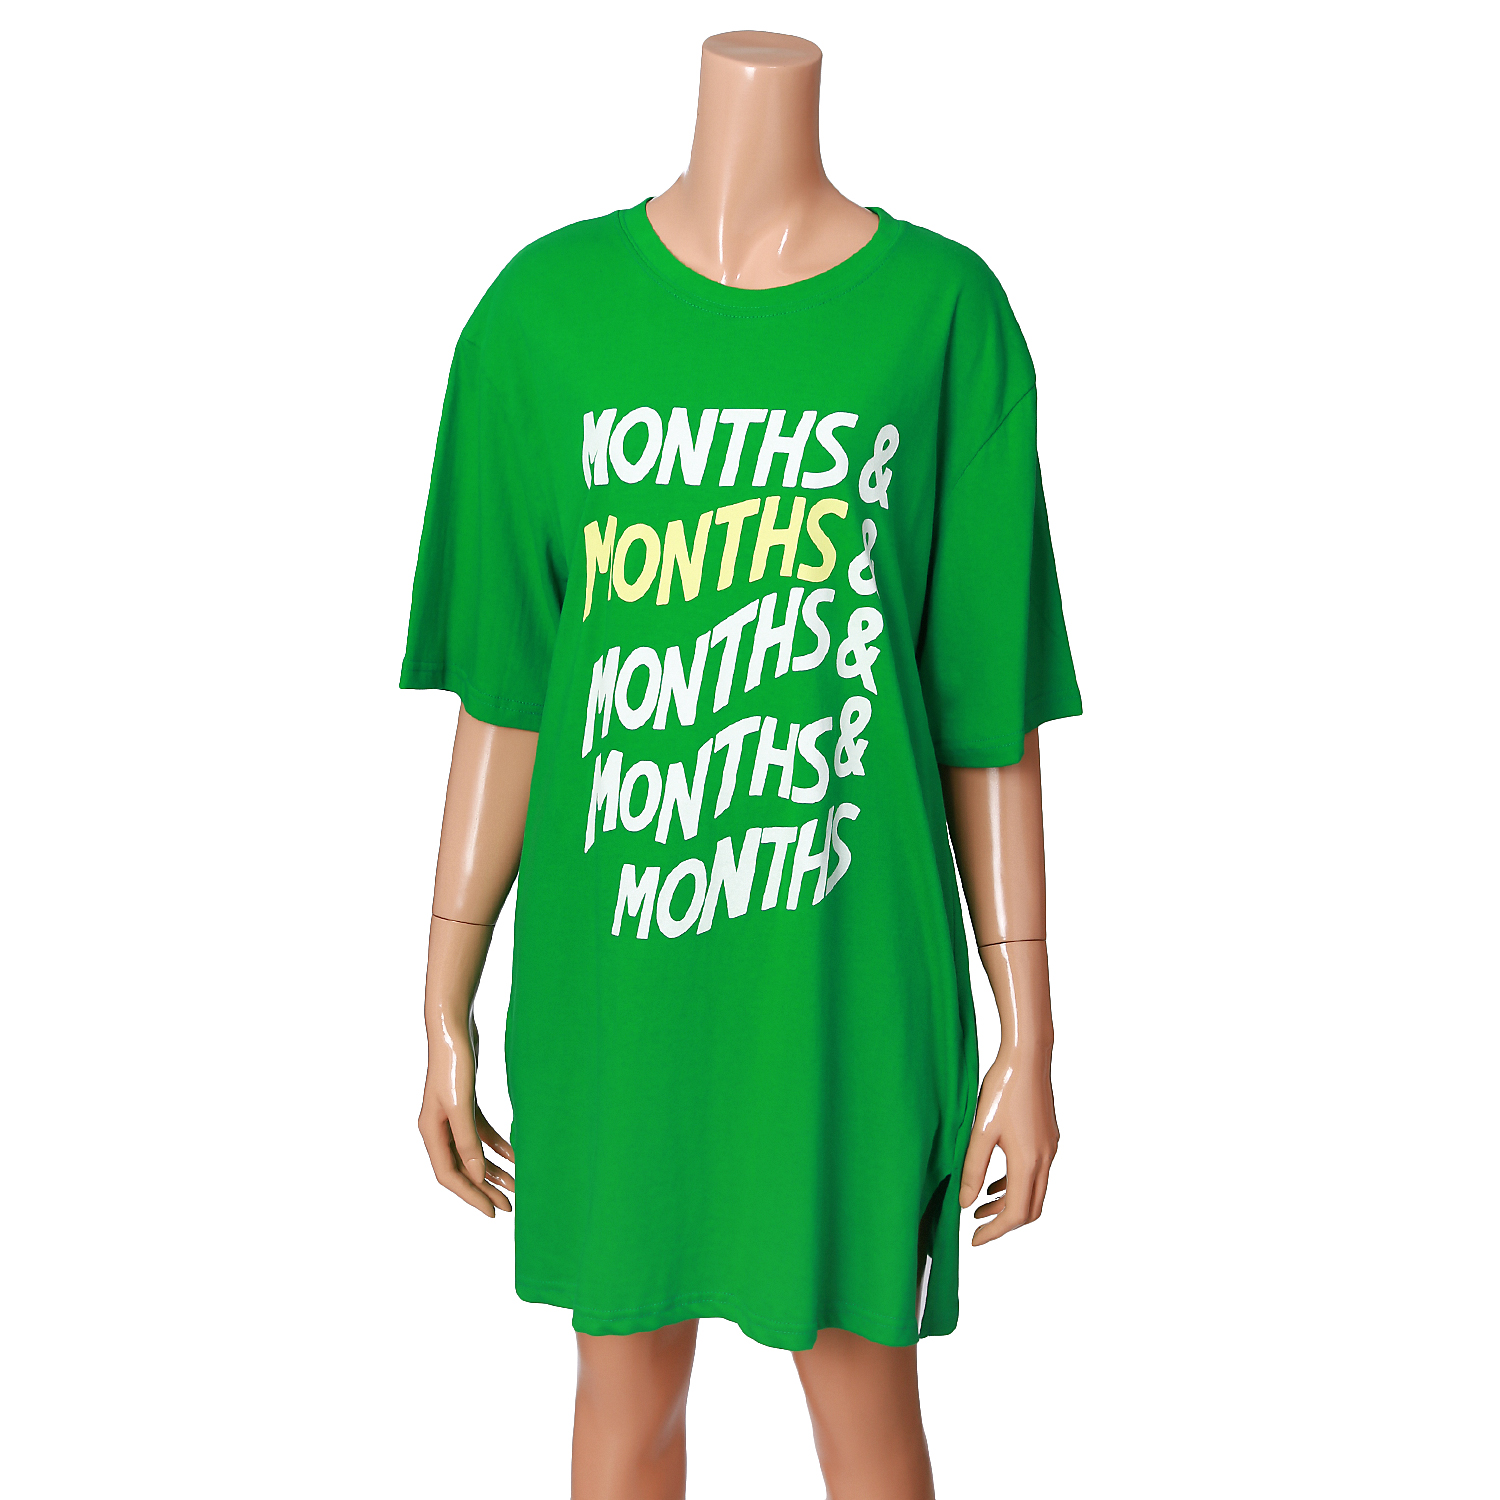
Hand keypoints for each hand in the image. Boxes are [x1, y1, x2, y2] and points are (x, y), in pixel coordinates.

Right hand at [417, 1013, 514, 1217]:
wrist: (453, 1028)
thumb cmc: (453, 1064)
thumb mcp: (461, 1106)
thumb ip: (467, 1142)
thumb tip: (476, 1176)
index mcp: (431, 1132)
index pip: (449, 1175)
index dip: (471, 1196)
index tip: (493, 1212)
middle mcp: (438, 1128)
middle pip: (461, 1169)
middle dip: (484, 1189)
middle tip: (509, 1207)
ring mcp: (452, 1116)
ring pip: (473, 1154)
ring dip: (493, 1170)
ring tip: (515, 1187)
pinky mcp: (466, 1104)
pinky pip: (481, 1134)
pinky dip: (497, 1146)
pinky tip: (515, 1156)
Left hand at [959, 1042, 1058, 1245]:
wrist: (1027, 1056)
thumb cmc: (1002, 1089)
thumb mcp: (980, 1131)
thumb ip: (972, 1169)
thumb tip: (965, 1202)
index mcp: (1028, 1162)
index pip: (1016, 1214)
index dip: (995, 1231)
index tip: (975, 1239)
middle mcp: (1045, 1159)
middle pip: (1030, 1209)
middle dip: (1005, 1223)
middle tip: (978, 1227)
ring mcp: (1050, 1148)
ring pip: (1034, 1191)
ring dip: (1010, 1204)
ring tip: (981, 1206)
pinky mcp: (1049, 1137)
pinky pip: (1036, 1173)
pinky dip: (1017, 1184)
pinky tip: (996, 1181)